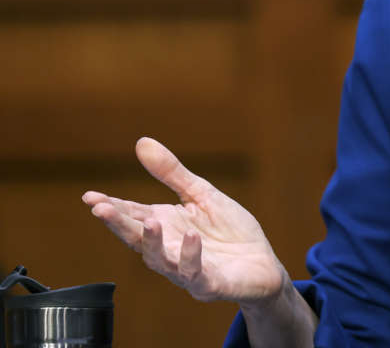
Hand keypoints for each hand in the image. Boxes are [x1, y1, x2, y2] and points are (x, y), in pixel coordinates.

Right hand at [83, 137, 287, 306]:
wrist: (263, 264)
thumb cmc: (230, 231)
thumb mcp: (201, 194)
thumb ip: (172, 173)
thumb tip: (141, 142)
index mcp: (165, 225)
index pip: (132, 215)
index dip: (111, 207)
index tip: (89, 197)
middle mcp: (168, 249)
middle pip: (137, 238)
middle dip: (118, 225)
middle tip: (100, 209)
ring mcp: (186, 269)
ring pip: (160, 260)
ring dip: (152, 242)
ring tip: (149, 222)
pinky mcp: (209, 284)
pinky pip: (196, 273)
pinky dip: (191, 256)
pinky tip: (191, 237)